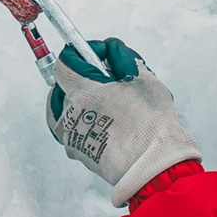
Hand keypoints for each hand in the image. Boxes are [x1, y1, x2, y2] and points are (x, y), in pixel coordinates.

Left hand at [45, 39, 198, 204]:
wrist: (153, 167)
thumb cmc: (150, 124)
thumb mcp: (143, 77)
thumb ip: (122, 57)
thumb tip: (111, 49)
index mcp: (81, 90)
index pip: (65, 61)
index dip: (81, 53)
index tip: (98, 55)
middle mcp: (69, 113)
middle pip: (63, 86)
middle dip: (81, 78)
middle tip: (106, 80)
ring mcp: (70, 135)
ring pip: (64, 109)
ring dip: (79, 101)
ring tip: (104, 103)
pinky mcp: (78, 152)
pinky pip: (72, 129)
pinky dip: (83, 121)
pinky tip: (105, 123)